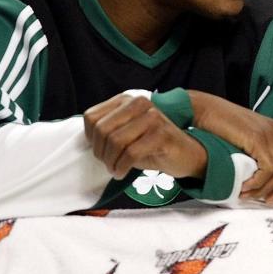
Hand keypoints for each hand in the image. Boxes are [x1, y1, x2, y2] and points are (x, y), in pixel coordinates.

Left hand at [83, 93, 206, 179]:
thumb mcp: (127, 134)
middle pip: (102, 130)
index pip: (91, 117)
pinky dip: (122, 167)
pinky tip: (122, 173)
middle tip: (108, 164)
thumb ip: (108, 129)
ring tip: (115, 169)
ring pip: (115, 141)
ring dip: (111, 162)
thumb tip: (86, 139)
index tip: (101, 151)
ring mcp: (153, 117)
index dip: (90, 138)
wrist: (186, 154)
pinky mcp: (162, 134)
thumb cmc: (151, 146)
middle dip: (100, 153)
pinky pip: (131, 153)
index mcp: (127, 100)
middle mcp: (140, 103)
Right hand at [187, 91, 272, 202]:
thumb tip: (262, 175)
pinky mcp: (257, 140)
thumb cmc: (220, 125)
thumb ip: (259, 149)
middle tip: (272, 200)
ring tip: (251, 197)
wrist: (203, 108)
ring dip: (269, 190)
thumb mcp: (247, 136)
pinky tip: (245, 188)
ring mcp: (269, 134)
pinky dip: (258, 184)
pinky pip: (269, 170)